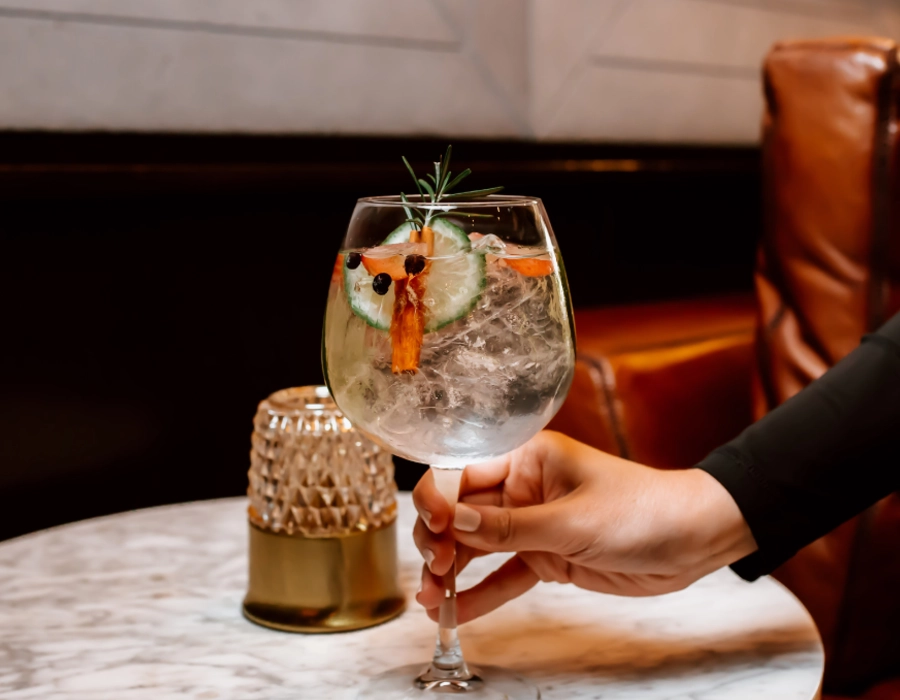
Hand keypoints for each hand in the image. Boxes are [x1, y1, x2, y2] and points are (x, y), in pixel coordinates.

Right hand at [412, 431, 755, 623]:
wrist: (691, 540)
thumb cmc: (642, 509)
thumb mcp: (574, 520)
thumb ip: (512, 526)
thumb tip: (455, 523)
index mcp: (527, 457)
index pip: (464, 471)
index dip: (439, 498)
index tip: (434, 528)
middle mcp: (522, 487)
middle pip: (461, 511)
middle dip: (440, 539)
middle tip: (436, 570)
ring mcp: (532, 524)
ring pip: (476, 545)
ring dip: (452, 572)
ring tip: (432, 601)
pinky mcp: (544, 556)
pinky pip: (504, 574)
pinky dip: (481, 592)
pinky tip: (454, 612)